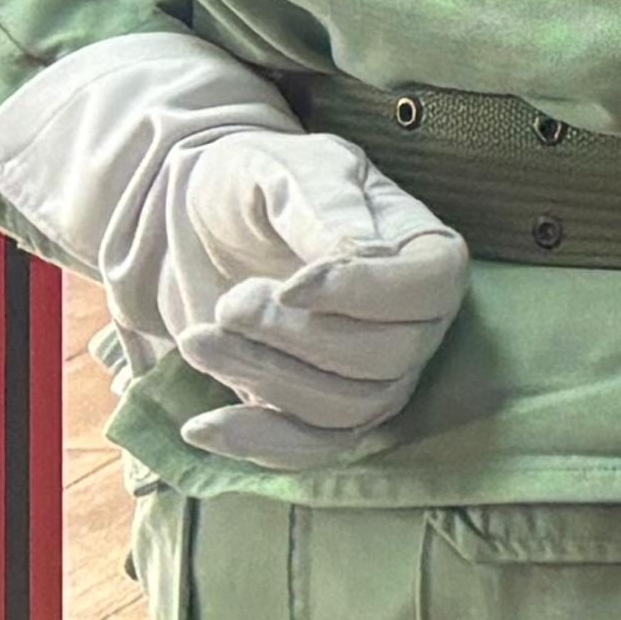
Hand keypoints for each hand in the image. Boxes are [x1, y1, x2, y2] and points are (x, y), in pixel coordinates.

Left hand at [0, 28, 469, 467]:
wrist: (188, 223)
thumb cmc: (251, 183)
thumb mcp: (288, 170)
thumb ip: (324, 208)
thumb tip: (355, 260)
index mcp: (420, 248)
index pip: (432, 286)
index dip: (367, 295)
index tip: (291, 286)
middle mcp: (413, 320)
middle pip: (387, 359)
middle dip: (296, 340)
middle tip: (228, 304)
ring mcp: (372, 374)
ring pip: (345, 408)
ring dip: (263, 380)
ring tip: (197, 337)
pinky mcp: (319, 412)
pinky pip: (310, 449)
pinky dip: (257, 443)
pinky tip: (202, 423)